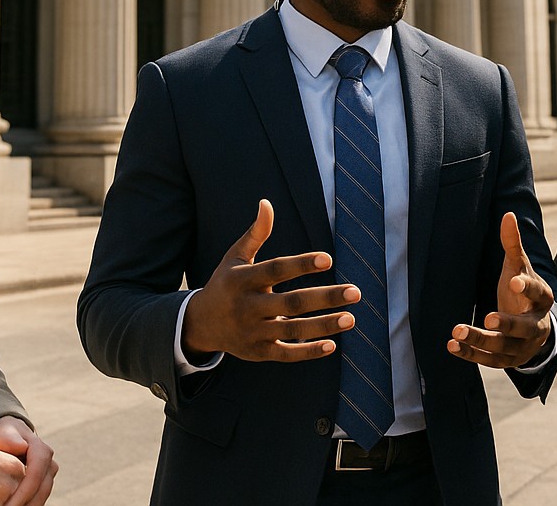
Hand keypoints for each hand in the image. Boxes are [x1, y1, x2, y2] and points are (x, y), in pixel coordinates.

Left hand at [0, 416, 56, 505]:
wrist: (15, 436)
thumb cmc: (7, 434)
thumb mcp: (6, 432)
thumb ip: (10, 438)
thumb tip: (22, 446)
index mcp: (41, 451)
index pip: (35, 475)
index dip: (23, 493)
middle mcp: (49, 464)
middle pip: (42, 490)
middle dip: (26, 504)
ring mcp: (49, 475)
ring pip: (42, 496)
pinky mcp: (44, 484)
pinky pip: (38, 498)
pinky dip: (28, 505)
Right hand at [181, 199, 360, 361]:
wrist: (200, 324)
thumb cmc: (226, 283)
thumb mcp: (235, 257)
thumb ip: (255, 233)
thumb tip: (266, 203)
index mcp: (242, 280)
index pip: (275, 270)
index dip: (301, 264)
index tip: (328, 259)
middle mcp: (247, 307)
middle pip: (290, 302)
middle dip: (324, 298)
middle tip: (355, 292)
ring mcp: (253, 332)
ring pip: (292, 329)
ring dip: (323, 325)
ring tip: (351, 319)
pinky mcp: (259, 352)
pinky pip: (286, 354)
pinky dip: (308, 352)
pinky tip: (333, 345)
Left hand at [447, 212, 553, 368]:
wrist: (534, 328)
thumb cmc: (522, 290)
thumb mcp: (519, 267)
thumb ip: (513, 245)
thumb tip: (508, 215)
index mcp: (543, 300)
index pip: (538, 294)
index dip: (527, 288)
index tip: (513, 282)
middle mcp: (537, 326)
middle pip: (525, 328)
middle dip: (507, 324)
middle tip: (489, 317)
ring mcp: (524, 347)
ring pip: (504, 347)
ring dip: (481, 339)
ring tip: (458, 330)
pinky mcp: (509, 361)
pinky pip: (489, 361)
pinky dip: (470, 354)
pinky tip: (452, 345)